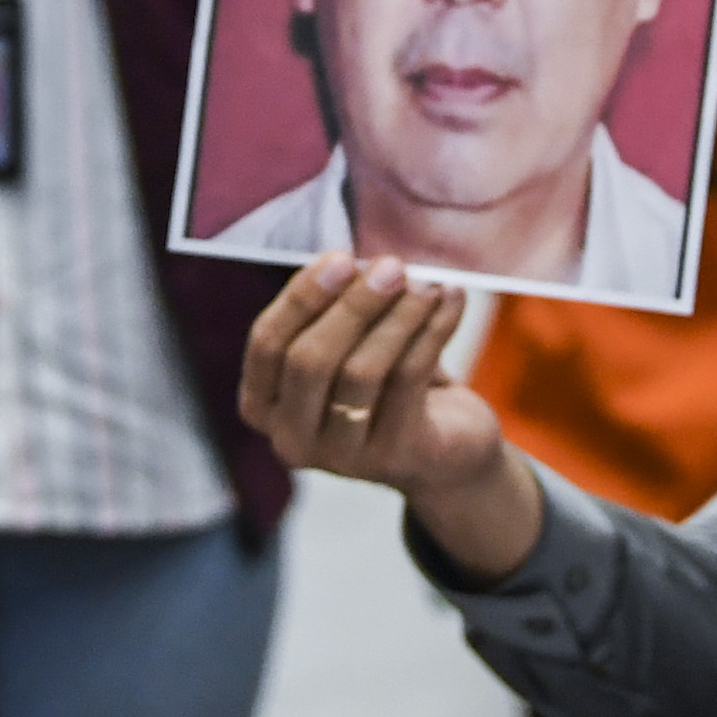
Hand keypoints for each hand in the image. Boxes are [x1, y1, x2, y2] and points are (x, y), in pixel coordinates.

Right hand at [238, 256, 543, 582]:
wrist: (449, 449)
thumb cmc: (387, 383)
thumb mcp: (350, 345)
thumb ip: (338, 308)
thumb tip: (359, 264)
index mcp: (264, 406)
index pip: (267, 344)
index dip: (301, 297)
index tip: (341, 258)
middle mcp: (292, 439)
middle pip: (309, 361)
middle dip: (351, 306)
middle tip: (392, 267)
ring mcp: (341, 457)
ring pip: (361, 372)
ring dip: (398, 317)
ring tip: (428, 284)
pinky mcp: (394, 458)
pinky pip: (409, 381)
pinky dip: (432, 331)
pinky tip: (452, 300)